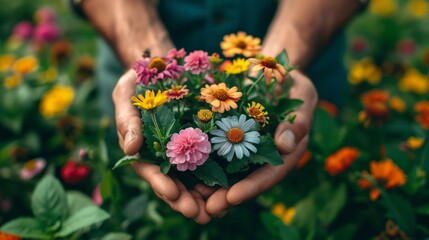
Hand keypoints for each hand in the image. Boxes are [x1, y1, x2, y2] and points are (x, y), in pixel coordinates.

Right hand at [113, 70, 212, 223]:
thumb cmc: (138, 81)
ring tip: (219, 210)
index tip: (174, 194)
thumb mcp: (127, 94)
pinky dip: (217, 177)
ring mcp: (183, 150)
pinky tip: (230, 188)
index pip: (150, 171)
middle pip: (173, 182)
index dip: (161, 184)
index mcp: (143, 149)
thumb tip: (131, 147)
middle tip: (201, 214)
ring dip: (203, 197)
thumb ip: (127, 119)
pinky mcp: (200, 142)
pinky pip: (209, 162)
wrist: (162, 67)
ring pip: (192, 179)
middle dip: (185, 200)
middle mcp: (163, 155)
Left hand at [203, 70, 317, 215]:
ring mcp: (247, 147)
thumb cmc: (293, 83)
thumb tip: (285, 145)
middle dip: (227, 196)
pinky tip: (185, 172)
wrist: (273, 68)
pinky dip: (203, 164)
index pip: (271, 174)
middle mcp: (266, 154)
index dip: (252, 187)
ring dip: (212, 186)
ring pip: (230, 172)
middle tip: (207, 208)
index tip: (233, 197)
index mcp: (287, 152)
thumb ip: (298, 122)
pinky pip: (217, 152)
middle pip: (247, 180)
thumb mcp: (303, 96)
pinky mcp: (230, 135)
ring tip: (191, 198)